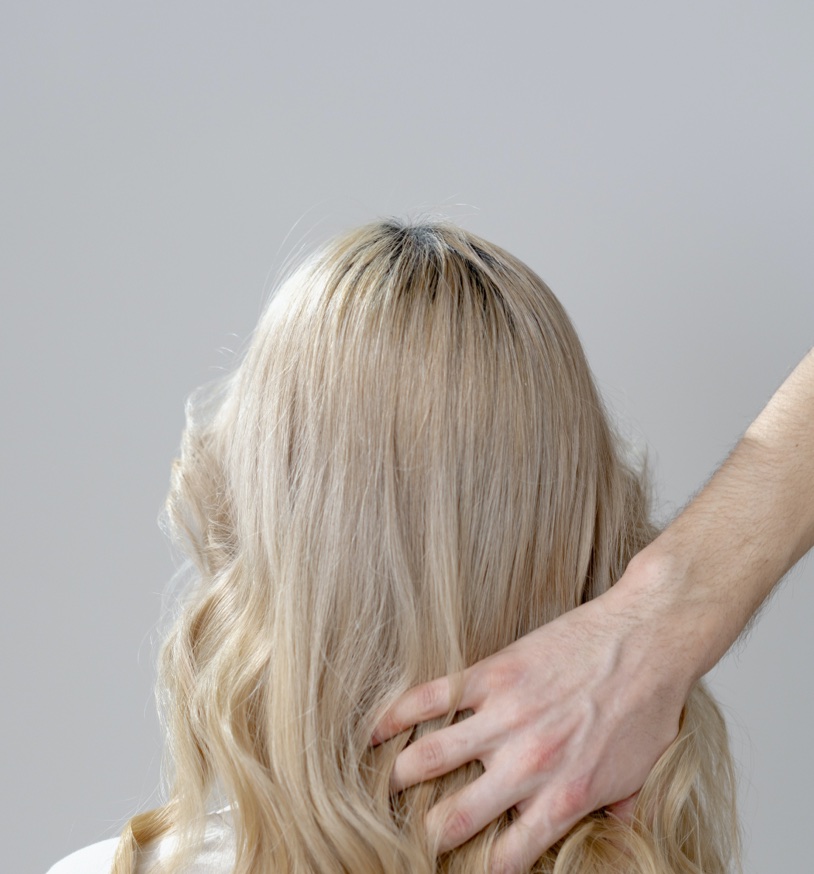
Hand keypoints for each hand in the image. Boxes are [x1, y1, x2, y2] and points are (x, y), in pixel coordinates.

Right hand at [372, 560, 691, 873]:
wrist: (648, 639)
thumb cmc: (649, 704)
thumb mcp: (640, 775)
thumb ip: (618, 811)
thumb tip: (613, 830)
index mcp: (564, 800)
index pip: (506, 857)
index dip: (478, 869)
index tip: (458, 866)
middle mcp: (526, 768)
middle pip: (452, 819)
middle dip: (425, 834)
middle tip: (409, 833)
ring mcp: (503, 719)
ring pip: (427, 759)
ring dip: (396, 778)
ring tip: (381, 784)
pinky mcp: (491, 676)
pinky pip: (429, 699)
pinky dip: (395, 716)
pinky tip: (375, 729)